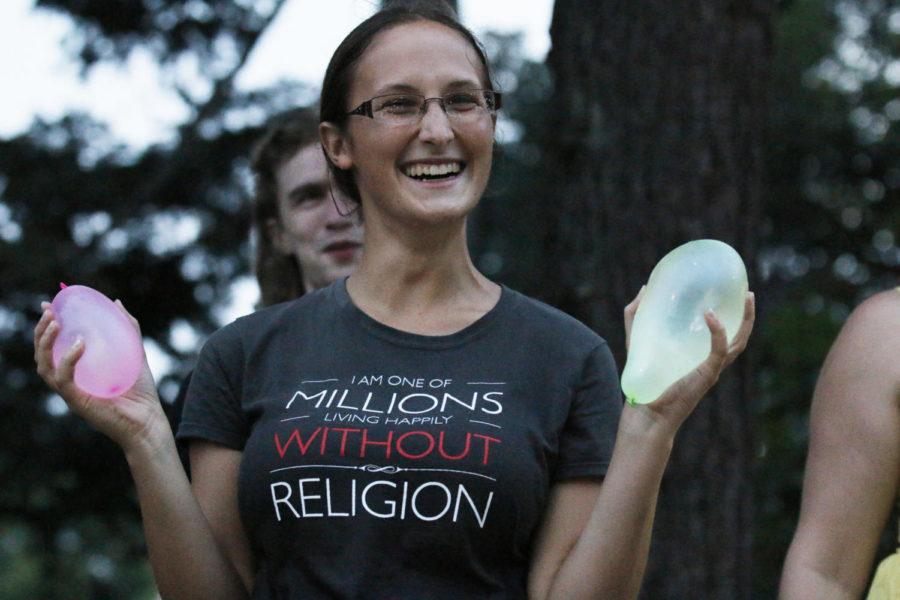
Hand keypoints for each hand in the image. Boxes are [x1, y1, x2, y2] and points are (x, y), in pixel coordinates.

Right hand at [34, 299, 170, 455]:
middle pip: (43, 356)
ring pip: (45, 367)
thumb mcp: (135, 352)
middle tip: (49, 311)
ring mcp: (72, 392)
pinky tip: (78, 344)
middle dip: (41, 332)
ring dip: (45, 343)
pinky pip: (64, 379)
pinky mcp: (77, 401)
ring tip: (56, 323)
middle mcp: (71, 382)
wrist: (149, 420)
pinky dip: (67, 360)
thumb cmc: (141, 392)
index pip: (54, 348)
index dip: (46, 327)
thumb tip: (116, 302)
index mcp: (79, 372)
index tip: (50, 305)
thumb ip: (127, 329)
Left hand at [623, 287, 755, 432]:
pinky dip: (719, 333)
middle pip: (739, 337)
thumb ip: (637, 317)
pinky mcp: (705, 375)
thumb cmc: (643, 381)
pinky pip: (719, 351)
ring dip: (746, 320)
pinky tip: (711, 316)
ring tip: (747, 298)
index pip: (724, 335)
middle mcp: (709, 363)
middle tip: (748, 292)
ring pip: (739, 343)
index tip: (734, 293)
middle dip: (747, 315)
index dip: (733, 316)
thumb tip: (644, 288)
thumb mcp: (637, 342)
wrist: (644, 412)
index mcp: (698, 357)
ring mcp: (710, 369)